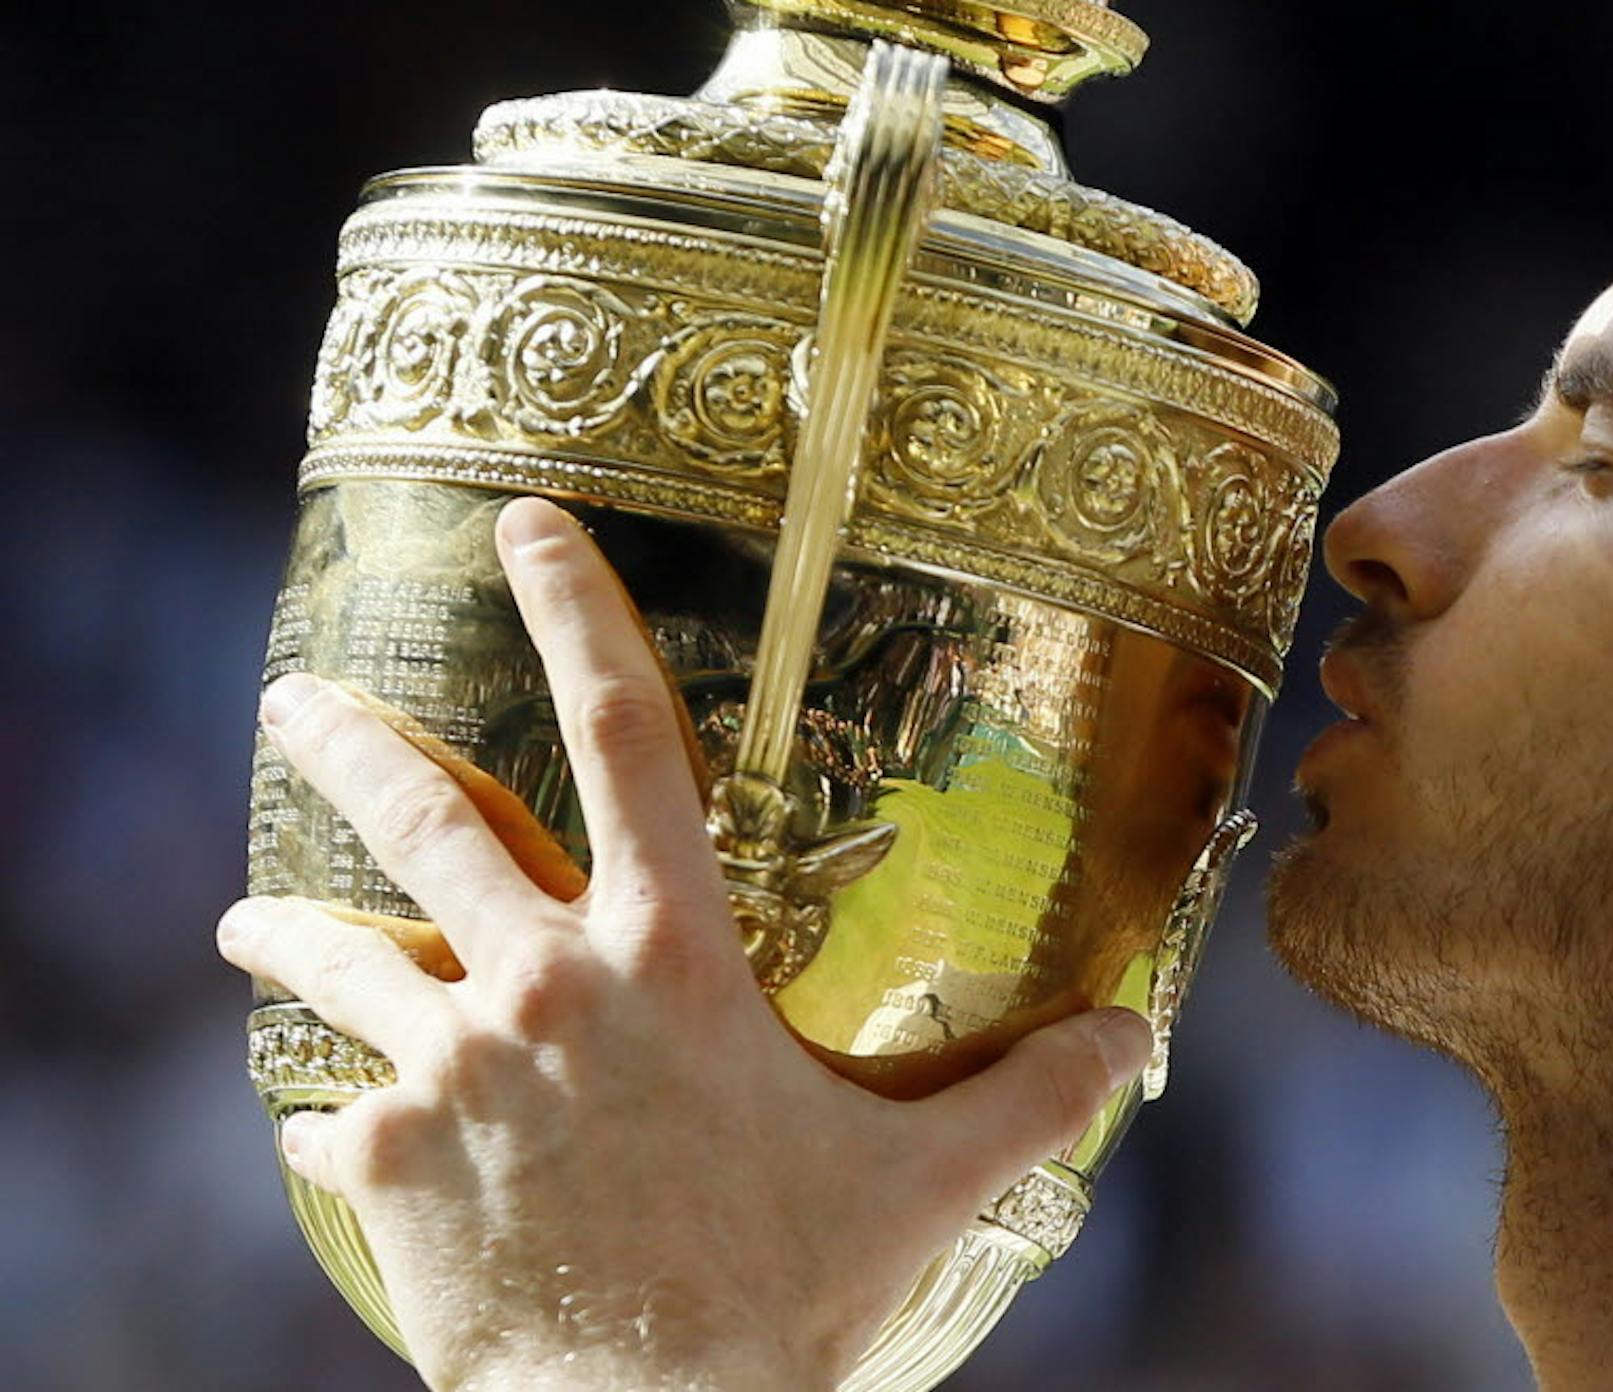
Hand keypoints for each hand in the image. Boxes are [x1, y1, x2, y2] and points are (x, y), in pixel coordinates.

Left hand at [217, 496, 1152, 1391]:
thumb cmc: (781, 1297)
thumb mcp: (922, 1186)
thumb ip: (1033, 1095)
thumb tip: (1137, 1036)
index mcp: (675, 957)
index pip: (627, 737)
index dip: (576, 608)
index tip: (522, 525)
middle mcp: (548, 984)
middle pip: (430, 819)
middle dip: (348, 739)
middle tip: (288, 693)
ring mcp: (450, 1066)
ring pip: (340, 953)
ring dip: (284, 923)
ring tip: (241, 917)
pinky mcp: (384, 1157)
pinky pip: (335, 1106)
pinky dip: (328, 1100)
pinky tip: (315, 1112)